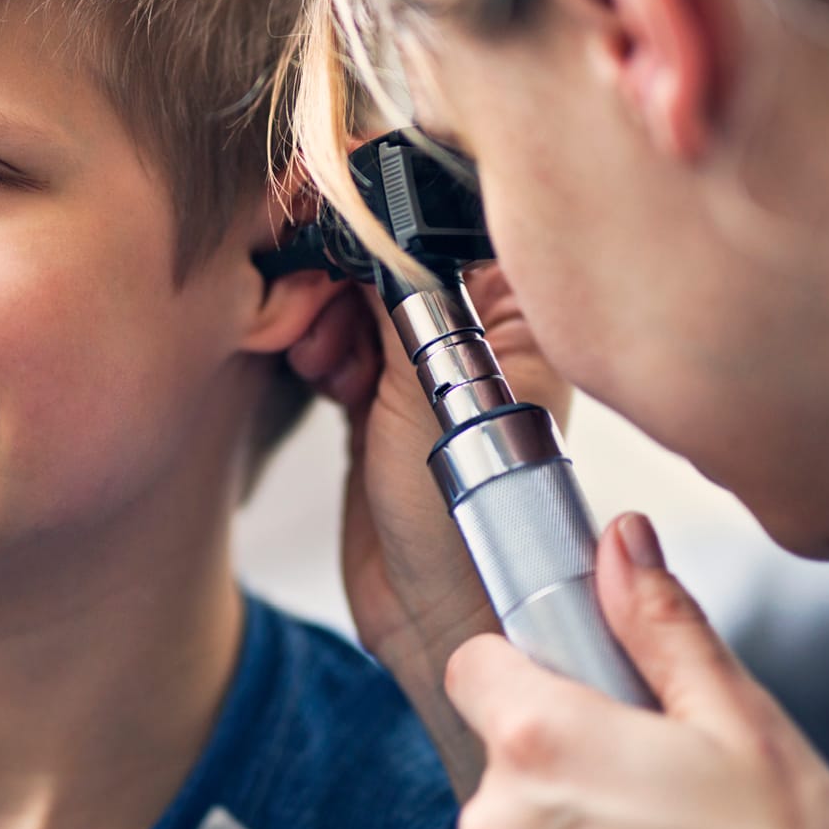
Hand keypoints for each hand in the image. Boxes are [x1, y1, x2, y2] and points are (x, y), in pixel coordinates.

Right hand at [286, 263, 571, 794]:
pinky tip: (316, 369)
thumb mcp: (430, 389)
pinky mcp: (377, 403)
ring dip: (321, 312)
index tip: (328, 208)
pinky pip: (336, 343)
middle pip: (391, 257)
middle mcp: (475, 335)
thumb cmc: (466, 521)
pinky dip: (317, 345)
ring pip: (355, 299)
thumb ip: (397, 297)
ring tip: (319, 353)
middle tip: (311, 294)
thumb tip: (360, 216)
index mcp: (517, 315)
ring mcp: (424, 370)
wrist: (434, 620)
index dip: (385, 214)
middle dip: (341, 268)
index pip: (447, 227)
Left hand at [444, 513, 828, 828]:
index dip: (527, 669)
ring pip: (517, 824)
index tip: (585, 690)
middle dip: (563, 755)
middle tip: (658, 783)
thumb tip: (620, 538)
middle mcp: (496, 822)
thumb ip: (662, 629)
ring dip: (571, 825)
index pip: (474, 666)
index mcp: (541, 744)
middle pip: (499, 751)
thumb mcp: (743, 729)